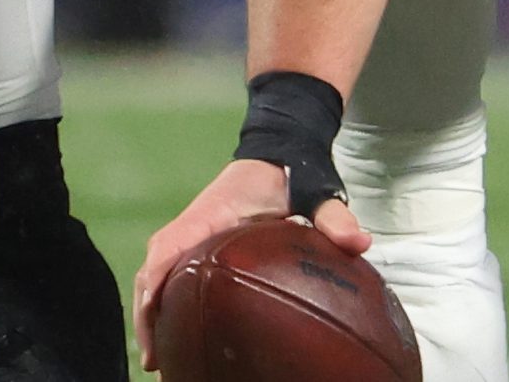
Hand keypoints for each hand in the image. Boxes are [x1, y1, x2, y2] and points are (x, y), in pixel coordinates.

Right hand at [131, 161, 368, 370]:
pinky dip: (162, 304)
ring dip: (150, 314)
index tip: (154, 317)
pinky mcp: (195, 243)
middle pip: (153, 270)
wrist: (279, 148)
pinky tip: (172, 337)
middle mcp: (191, 223)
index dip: (157, 282)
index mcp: (211, 212)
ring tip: (158, 361)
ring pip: (155, 276)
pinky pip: (168, 275)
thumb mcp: (316, 191)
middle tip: (156, 361)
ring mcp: (189, 233)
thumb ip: (335, 217)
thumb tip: (359, 243)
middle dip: (148, 314)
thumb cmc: (293, 173)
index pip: (170, 246)